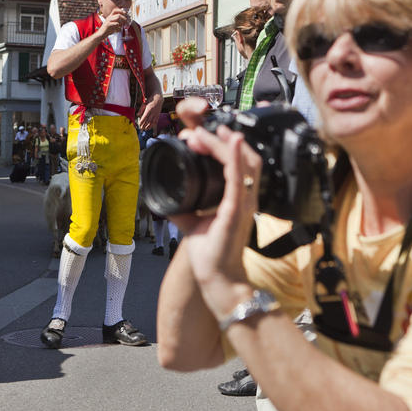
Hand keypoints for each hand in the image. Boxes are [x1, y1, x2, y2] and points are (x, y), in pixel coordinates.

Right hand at [99, 8, 130, 37]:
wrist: (101, 34)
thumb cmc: (107, 29)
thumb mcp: (111, 23)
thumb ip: (116, 20)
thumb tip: (124, 18)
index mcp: (109, 16)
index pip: (115, 10)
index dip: (120, 10)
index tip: (125, 13)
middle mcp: (109, 18)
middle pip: (118, 15)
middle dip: (124, 18)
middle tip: (126, 21)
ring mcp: (108, 21)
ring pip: (118, 19)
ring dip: (122, 23)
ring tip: (122, 26)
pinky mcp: (108, 25)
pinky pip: (116, 24)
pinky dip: (119, 28)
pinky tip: (118, 30)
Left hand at [137, 93, 162, 129]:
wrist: (158, 99)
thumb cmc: (150, 100)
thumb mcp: (144, 103)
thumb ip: (141, 109)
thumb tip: (137, 115)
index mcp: (149, 109)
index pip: (145, 117)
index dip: (142, 121)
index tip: (139, 124)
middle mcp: (153, 112)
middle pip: (148, 120)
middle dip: (144, 125)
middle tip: (141, 129)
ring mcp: (156, 114)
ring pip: (152, 122)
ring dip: (148, 126)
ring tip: (145, 129)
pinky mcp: (158, 115)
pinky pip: (156, 121)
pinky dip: (153, 125)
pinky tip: (150, 127)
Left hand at [169, 98, 262, 310]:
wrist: (218, 278)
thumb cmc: (211, 253)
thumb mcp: (193, 221)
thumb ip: (184, 206)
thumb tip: (165, 194)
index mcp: (237, 197)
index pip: (238, 162)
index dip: (222, 144)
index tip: (199, 136)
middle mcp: (245, 196)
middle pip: (246, 156)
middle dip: (223, 139)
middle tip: (199, 132)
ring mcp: (244, 202)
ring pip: (245, 161)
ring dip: (225, 143)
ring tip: (208, 133)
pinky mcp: (236, 210)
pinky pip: (239, 178)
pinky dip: (236, 157)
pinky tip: (232, 141)